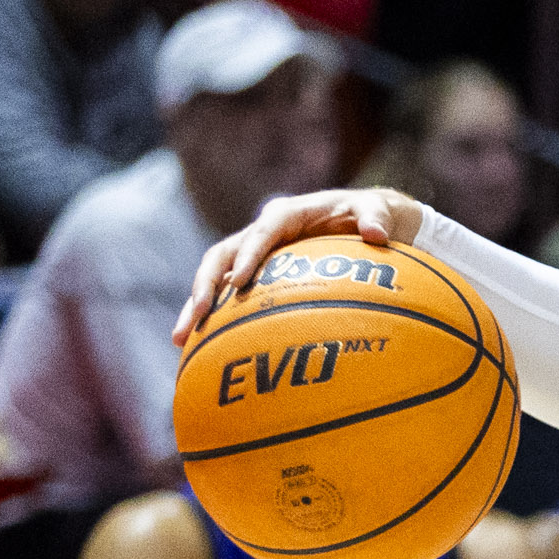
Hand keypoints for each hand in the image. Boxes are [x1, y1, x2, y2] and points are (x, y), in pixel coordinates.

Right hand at [174, 188, 420, 346]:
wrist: (365, 218)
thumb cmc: (371, 214)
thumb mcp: (378, 210)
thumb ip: (376, 218)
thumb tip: (377, 233)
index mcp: (288, 214)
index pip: (262, 231)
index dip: (249, 254)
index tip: (239, 281)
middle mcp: (263, 230)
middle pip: (223, 255)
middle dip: (205, 284)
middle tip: (197, 314)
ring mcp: (255, 251)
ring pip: (216, 276)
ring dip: (197, 305)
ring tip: (180, 339)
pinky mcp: (256, 271)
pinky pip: (229, 293)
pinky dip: (214, 316)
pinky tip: (200, 348)